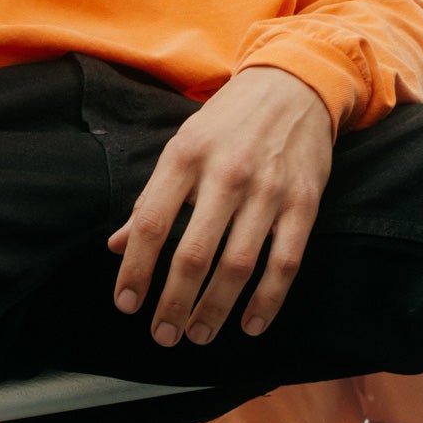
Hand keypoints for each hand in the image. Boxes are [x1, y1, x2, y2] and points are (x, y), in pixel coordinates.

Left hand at [109, 65, 331, 345]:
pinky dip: (267, 301)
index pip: (152, 223)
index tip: (126, 304)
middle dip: (174, 303)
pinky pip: (285, 262)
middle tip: (162, 336)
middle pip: (193, 254)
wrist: (292, 85)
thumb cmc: (226, 123)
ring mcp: (267, 190)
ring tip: (198, 335)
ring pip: (237, 265)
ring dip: (215, 309)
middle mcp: (225, 175)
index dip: (136, 270)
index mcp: (184, 157)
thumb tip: (119, 245)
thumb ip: (151, 198)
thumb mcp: (181, 146)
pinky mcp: (303, 203)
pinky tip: (250, 325)